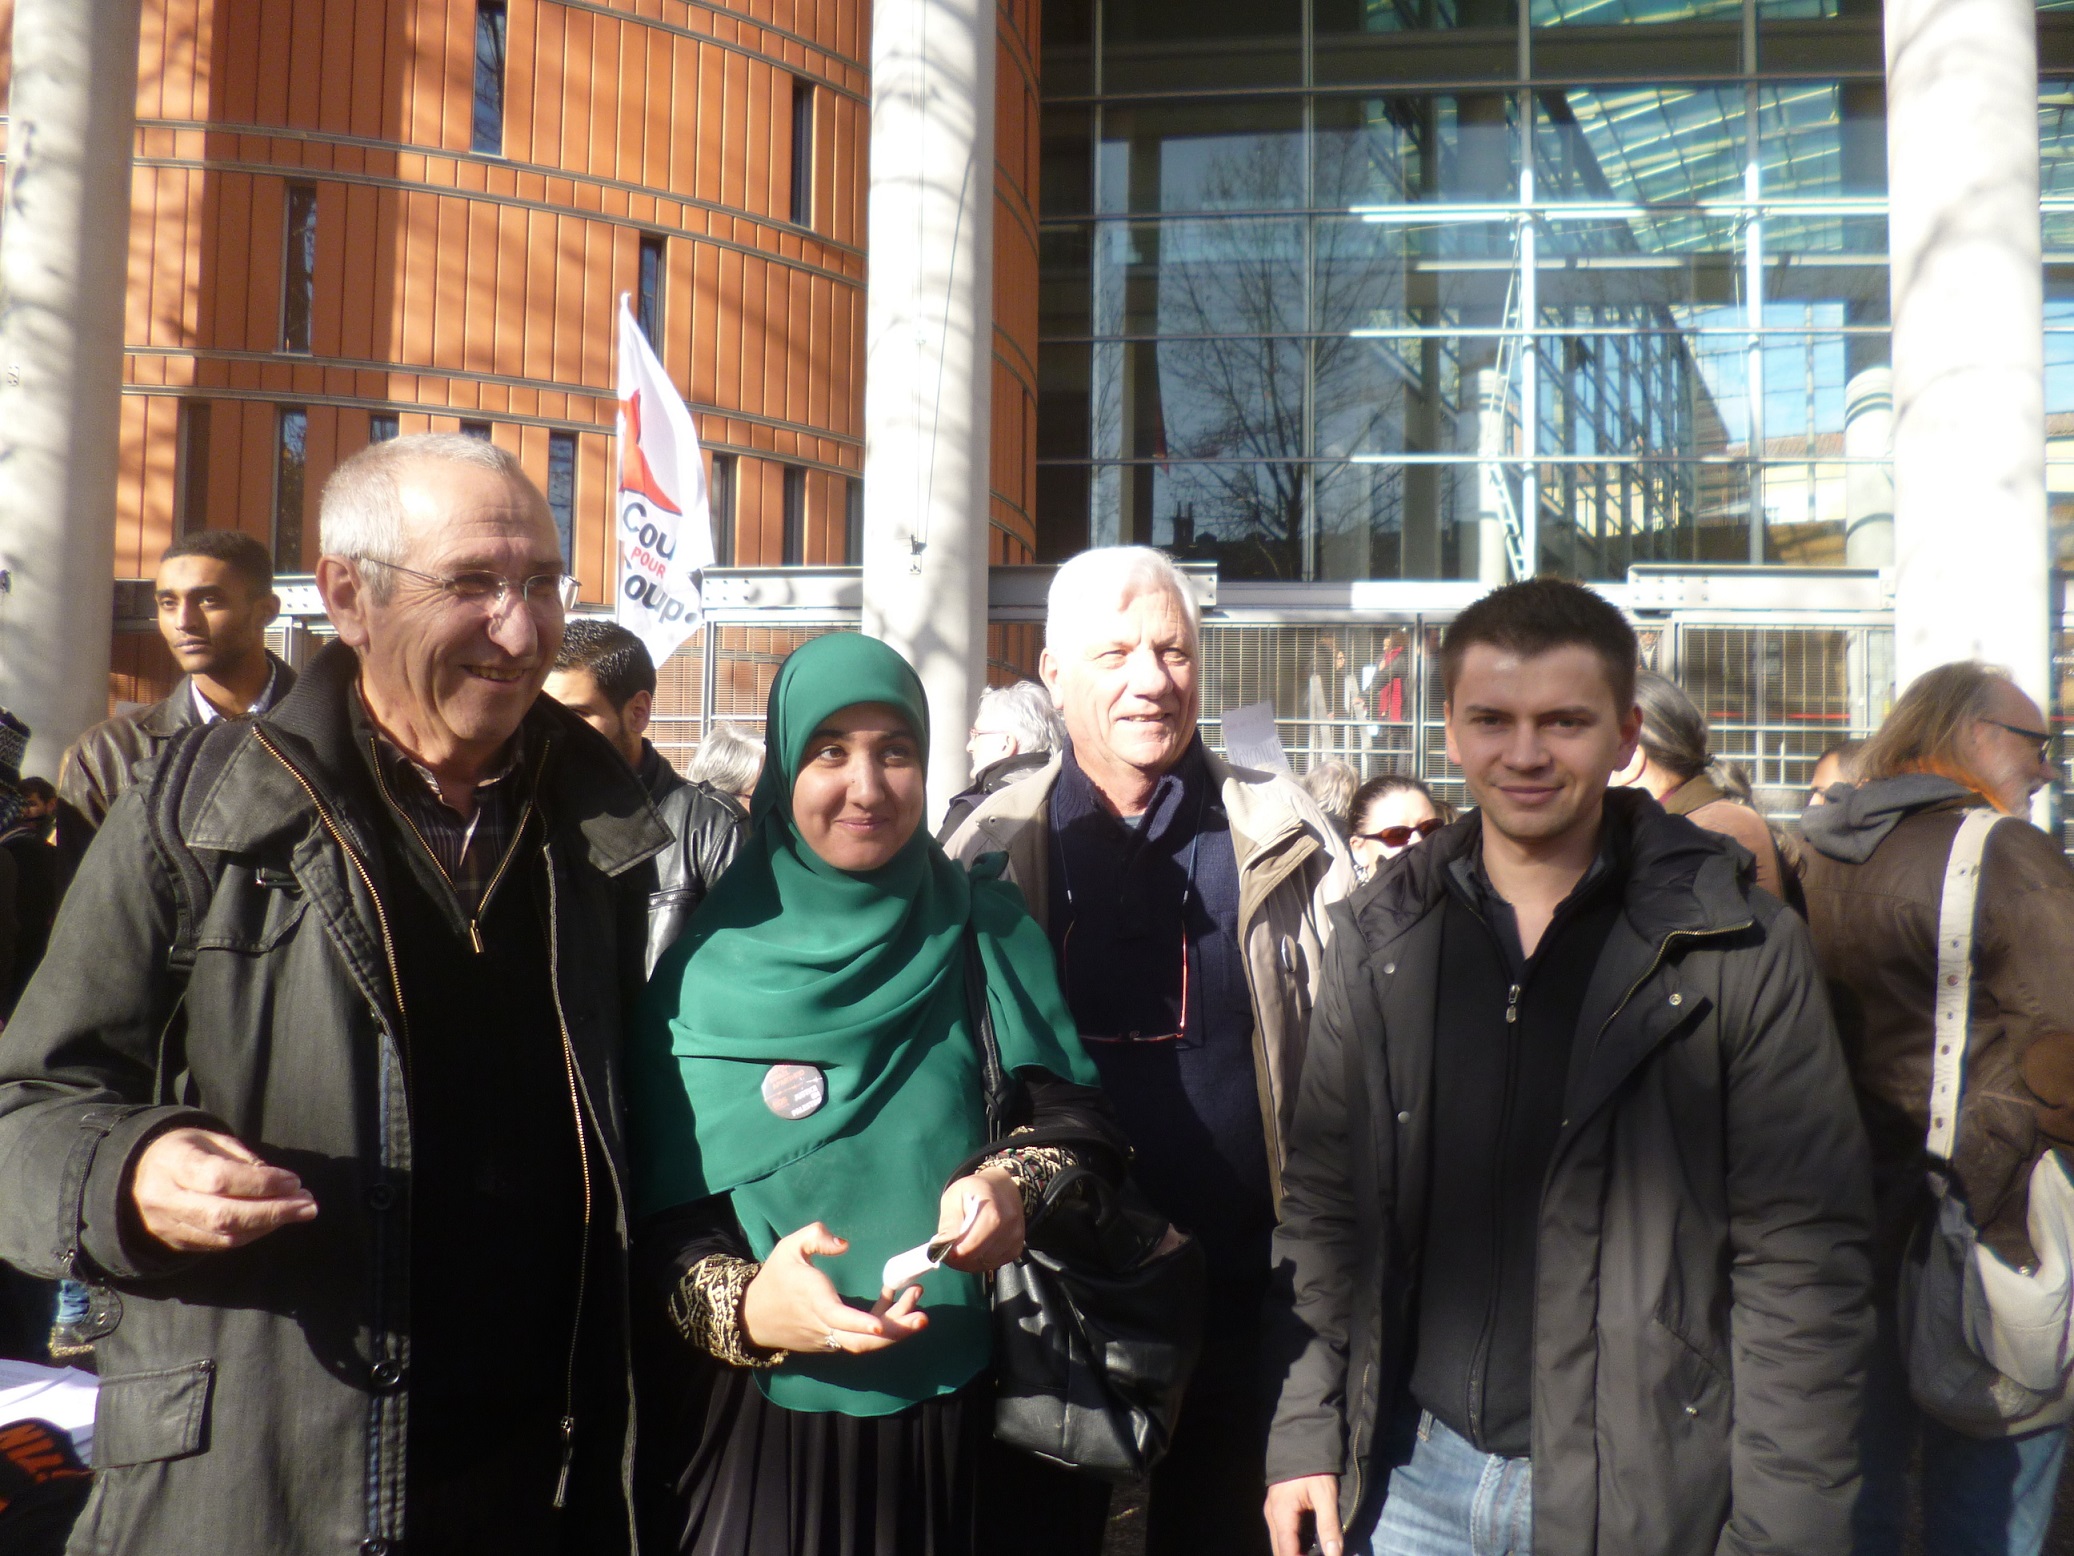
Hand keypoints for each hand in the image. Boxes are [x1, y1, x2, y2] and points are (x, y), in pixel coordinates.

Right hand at [129, 1128, 317, 1252]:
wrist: (134, 1175)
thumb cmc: (182, 1150)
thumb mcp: (208, 1138)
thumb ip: (241, 1158)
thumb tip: (278, 1183)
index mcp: (174, 1163)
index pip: (220, 1178)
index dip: (261, 1183)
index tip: (294, 1181)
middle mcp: (166, 1199)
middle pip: (224, 1215)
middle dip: (273, 1212)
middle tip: (309, 1204)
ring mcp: (168, 1225)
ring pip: (224, 1236)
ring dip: (268, 1226)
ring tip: (299, 1211)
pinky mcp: (175, 1243)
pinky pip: (219, 1245)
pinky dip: (252, 1234)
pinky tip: (275, 1221)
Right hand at [742, 1222, 929, 1354]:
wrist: (753, 1315)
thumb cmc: (775, 1276)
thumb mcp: (789, 1247)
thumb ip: (815, 1236)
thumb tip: (844, 1243)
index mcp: (813, 1301)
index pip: (838, 1318)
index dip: (861, 1324)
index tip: (881, 1324)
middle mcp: (823, 1326)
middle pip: (861, 1341)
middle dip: (894, 1333)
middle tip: (923, 1319)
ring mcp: (829, 1338)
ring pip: (864, 1343)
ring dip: (894, 1329)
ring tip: (919, 1305)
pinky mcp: (832, 1341)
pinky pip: (859, 1339)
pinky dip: (881, 1326)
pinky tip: (894, 1300)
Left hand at [935, 1168, 1022, 1274]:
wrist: (1003, 1187)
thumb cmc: (975, 1190)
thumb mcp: (954, 1196)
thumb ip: (949, 1222)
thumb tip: (941, 1247)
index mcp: (992, 1210)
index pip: (973, 1242)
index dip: (956, 1252)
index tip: (944, 1251)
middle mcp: (1008, 1226)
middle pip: (978, 1256)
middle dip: (959, 1259)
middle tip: (948, 1249)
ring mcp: (1015, 1240)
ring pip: (984, 1264)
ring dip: (969, 1261)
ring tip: (962, 1245)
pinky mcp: (1016, 1249)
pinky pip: (993, 1264)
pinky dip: (980, 1261)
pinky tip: (977, 1247)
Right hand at [1266, 1474, 1342, 1555]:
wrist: (1301, 1438)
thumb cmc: (1313, 1466)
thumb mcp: (1326, 1495)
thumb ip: (1329, 1526)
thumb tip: (1334, 1555)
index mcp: (1281, 1515)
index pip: (1286, 1552)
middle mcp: (1272, 1516)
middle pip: (1280, 1550)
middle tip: (1319, 1555)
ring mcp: (1273, 1510)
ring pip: (1281, 1541)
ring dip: (1296, 1550)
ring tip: (1316, 1551)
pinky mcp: (1278, 1506)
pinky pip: (1284, 1532)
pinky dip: (1296, 1541)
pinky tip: (1311, 1544)